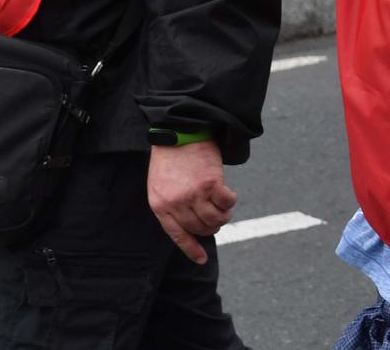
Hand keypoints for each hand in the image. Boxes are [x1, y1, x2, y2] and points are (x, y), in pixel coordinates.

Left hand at [147, 139, 235, 264]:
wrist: (179, 130)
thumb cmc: (169, 157)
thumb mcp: (159, 184)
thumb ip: (171, 204)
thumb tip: (191, 224)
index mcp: (160, 206)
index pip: (177, 235)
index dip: (191, 248)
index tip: (202, 259)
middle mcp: (176, 204)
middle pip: (199, 228)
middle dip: (210, 227)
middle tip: (216, 218)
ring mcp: (194, 194)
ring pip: (215, 219)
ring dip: (223, 216)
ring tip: (224, 207)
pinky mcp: (211, 183)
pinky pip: (226, 203)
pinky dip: (230, 202)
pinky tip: (229, 195)